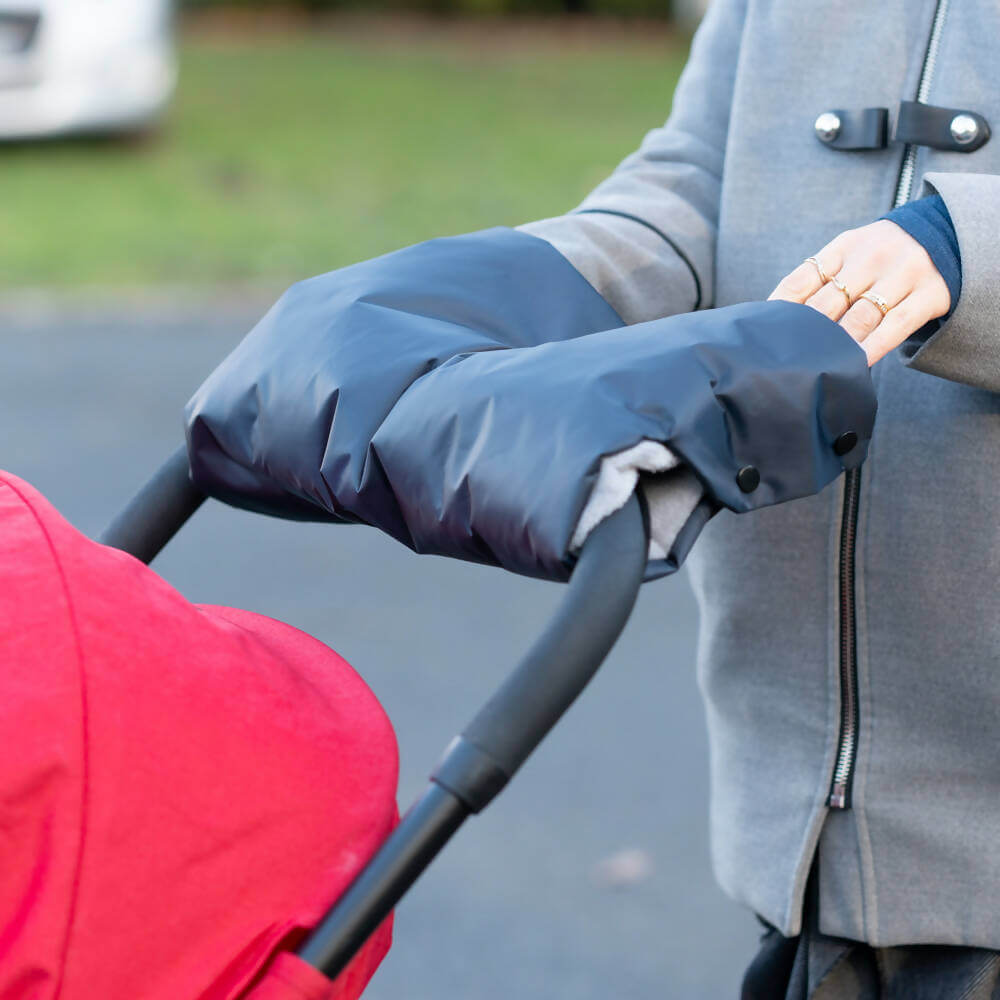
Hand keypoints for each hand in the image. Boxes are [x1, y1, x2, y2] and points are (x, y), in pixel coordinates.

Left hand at [768, 220, 950, 364]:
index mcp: (844, 247)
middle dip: (805, 333)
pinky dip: (873, 347)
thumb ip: (820, 281)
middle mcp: (872, 257)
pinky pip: (896, 326)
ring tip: (815, 365)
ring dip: (836, 344)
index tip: (764, 334)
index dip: (779, 309)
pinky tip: (856, 364)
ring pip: (860, 317)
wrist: (946, 238)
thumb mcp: (850, 255)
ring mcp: (903, 274)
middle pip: (827, 303)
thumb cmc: (880, 260)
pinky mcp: (928, 295)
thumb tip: (778, 320)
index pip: (801, 280)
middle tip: (786, 359)